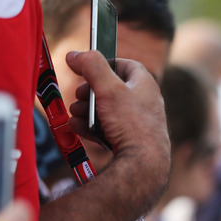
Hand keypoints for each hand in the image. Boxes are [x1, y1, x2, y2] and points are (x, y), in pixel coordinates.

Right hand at [66, 51, 169, 179]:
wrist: (142, 164)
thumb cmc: (131, 124)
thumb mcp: (109, 88)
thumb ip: (91, 66)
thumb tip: (75, 55)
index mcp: (145, 85)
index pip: (125, 65)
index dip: (104, 63)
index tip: (86, 68)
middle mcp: (144, 102)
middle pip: (109, 88)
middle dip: (88, 92)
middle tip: (79, 95)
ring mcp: (136, 122)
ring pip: (104, 110)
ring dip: (85, 110)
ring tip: (76, 114)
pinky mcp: (128, 140)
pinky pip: (106, 129)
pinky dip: (90, 127)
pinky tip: (78, 128)